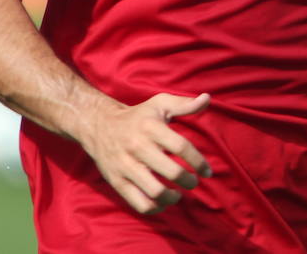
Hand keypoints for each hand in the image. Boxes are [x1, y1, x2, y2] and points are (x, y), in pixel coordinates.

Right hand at [76, 92, 212, 214]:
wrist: (99, 125)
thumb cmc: (138, 116)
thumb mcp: (160, 103)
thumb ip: (184, 104)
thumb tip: (207, 98)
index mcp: (151, 127)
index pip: (181, 147)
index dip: (198, 162)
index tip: (207, 171)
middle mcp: (138, 147)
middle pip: (171, 172)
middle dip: (188, 181)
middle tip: (193, 182)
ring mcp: (126, 166)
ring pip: (155, 191)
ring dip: (173, 197)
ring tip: (178, 194)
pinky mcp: (116, 181)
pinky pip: (138, 202)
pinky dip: (154, 208)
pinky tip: (162, 203)